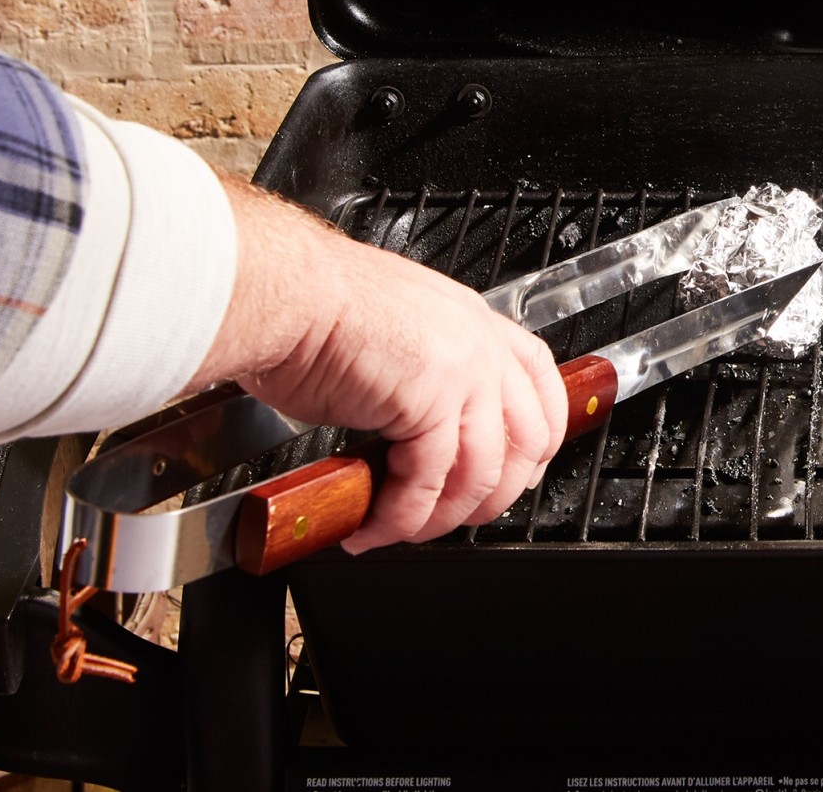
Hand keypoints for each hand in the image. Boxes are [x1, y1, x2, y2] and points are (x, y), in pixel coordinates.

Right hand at [187, 176, 567, 554]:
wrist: (282, 293)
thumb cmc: (312, 305)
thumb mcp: (392, 330)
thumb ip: (422, 371)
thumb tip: (412, 427)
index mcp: (472, 320)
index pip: (540, 380)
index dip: (537, 436)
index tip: (521, 470)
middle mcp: (478, 343)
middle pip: (528, 438)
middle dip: (497, 494)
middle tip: (457, 516)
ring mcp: (462, 372)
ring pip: (482, 473)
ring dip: (442, 516)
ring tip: (404, 530)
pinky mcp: (430, 403)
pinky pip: (428, 483)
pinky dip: (401, 517)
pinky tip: (373, 525)